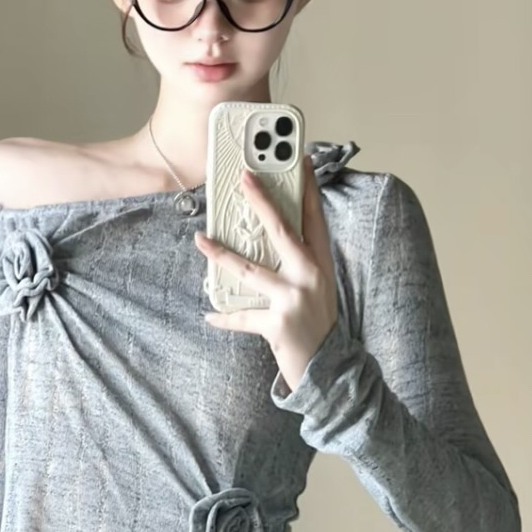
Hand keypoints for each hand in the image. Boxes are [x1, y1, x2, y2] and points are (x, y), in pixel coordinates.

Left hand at [194, 156, 337, 392]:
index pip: (315, 218)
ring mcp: (294, 299)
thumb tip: (272, 234)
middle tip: (244, 178)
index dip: (307, 187)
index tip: (299, 160)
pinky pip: (243, 316)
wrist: (330, 370)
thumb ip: (299, 261)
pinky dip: (225, 317)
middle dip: (261, 202)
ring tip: (200, 240)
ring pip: (252, 269)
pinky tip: (209, 315)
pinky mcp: (279, 323)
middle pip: (282, 231)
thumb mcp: (317, 287)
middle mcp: (311, 276)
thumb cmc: (318, 324)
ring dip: (222, 254)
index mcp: (321, 264)